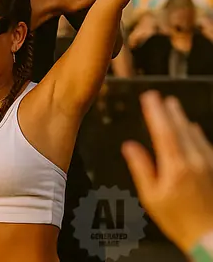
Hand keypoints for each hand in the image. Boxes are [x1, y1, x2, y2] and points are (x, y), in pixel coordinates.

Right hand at [122, 91, 212, 251]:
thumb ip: (141, 168)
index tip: (149, 97)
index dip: (155, 112)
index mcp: (176, 167)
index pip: (163, 131)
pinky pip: (206, 144)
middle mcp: (195, 161)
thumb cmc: (180, 221)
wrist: (211, 237)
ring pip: (195, 134)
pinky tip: (193, 129)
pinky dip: (197, 133)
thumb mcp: (152, 197)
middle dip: (170, 111)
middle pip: (181, 128)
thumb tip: (130, 147)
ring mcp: (209, 164)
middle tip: (161, 97)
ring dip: (183, 119)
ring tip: (174, 107)